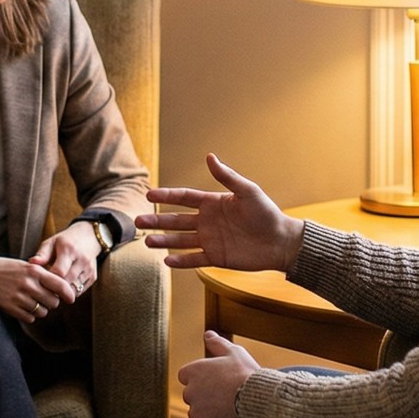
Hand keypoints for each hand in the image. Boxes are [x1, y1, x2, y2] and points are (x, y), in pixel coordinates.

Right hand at [0, 253, 76, 324]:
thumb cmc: (6, 268)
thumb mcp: (26, 266)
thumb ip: (43, 275)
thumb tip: (63, 288)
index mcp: (34, 271)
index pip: (60, 285)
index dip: (69, 294)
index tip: (71, 299)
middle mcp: (28, 284)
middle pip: (53, 302)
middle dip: (52, 302)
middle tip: (46, 298)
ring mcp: (19, 297)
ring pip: (43, 312)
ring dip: (41, 309)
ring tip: (33, 301)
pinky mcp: (10, 308)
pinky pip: (30, 318)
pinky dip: (30, 315)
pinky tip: (23, 306)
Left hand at [29, 221, 100, 298]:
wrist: (88, 237)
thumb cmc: (64, 241)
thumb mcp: (51, 242)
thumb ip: (42, 254)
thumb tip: (31, 263)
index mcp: (69, 250)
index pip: (59, 272)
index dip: (49, 279)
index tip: (41, 282)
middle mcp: (82, 260)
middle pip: (67, 282)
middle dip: (54, 289)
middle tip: (44, 290)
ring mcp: (89, 269)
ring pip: (74, 290)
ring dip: (62, 293)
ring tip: (53, 290)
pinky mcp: (93, 277)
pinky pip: (80, 291)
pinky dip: (70, 292)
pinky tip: (63, 288)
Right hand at [138, 153, 306, 271]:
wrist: (281, 241)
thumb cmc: (267, 213)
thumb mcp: (247, 191)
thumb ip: (227, 177)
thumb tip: (209, 156)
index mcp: (213, 203)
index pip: (184, 198)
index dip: (166, 196)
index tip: (149, 194)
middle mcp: (208, 221)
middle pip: (176, 220)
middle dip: (157, 220)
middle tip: (138, 221)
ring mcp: (210, 240)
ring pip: (180, 240)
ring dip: (163, 241)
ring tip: (147, 242)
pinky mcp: (216, 257)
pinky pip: (194, 259)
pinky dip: (180, 261)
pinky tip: (166, 260)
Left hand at [177, 331, 259, 417]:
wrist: (259, 402)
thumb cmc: (247, 374)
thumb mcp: (235, 353)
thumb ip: (217, 343)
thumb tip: (207, 334)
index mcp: (193, 372)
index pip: (186, 375)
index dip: (201, 378)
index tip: (216, 380)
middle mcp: (190, 392)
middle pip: (192, 396)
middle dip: (205, 396)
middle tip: (226, 395)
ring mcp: (196, 413)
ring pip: (199, 414)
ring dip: (210, 413)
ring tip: (231, 408)